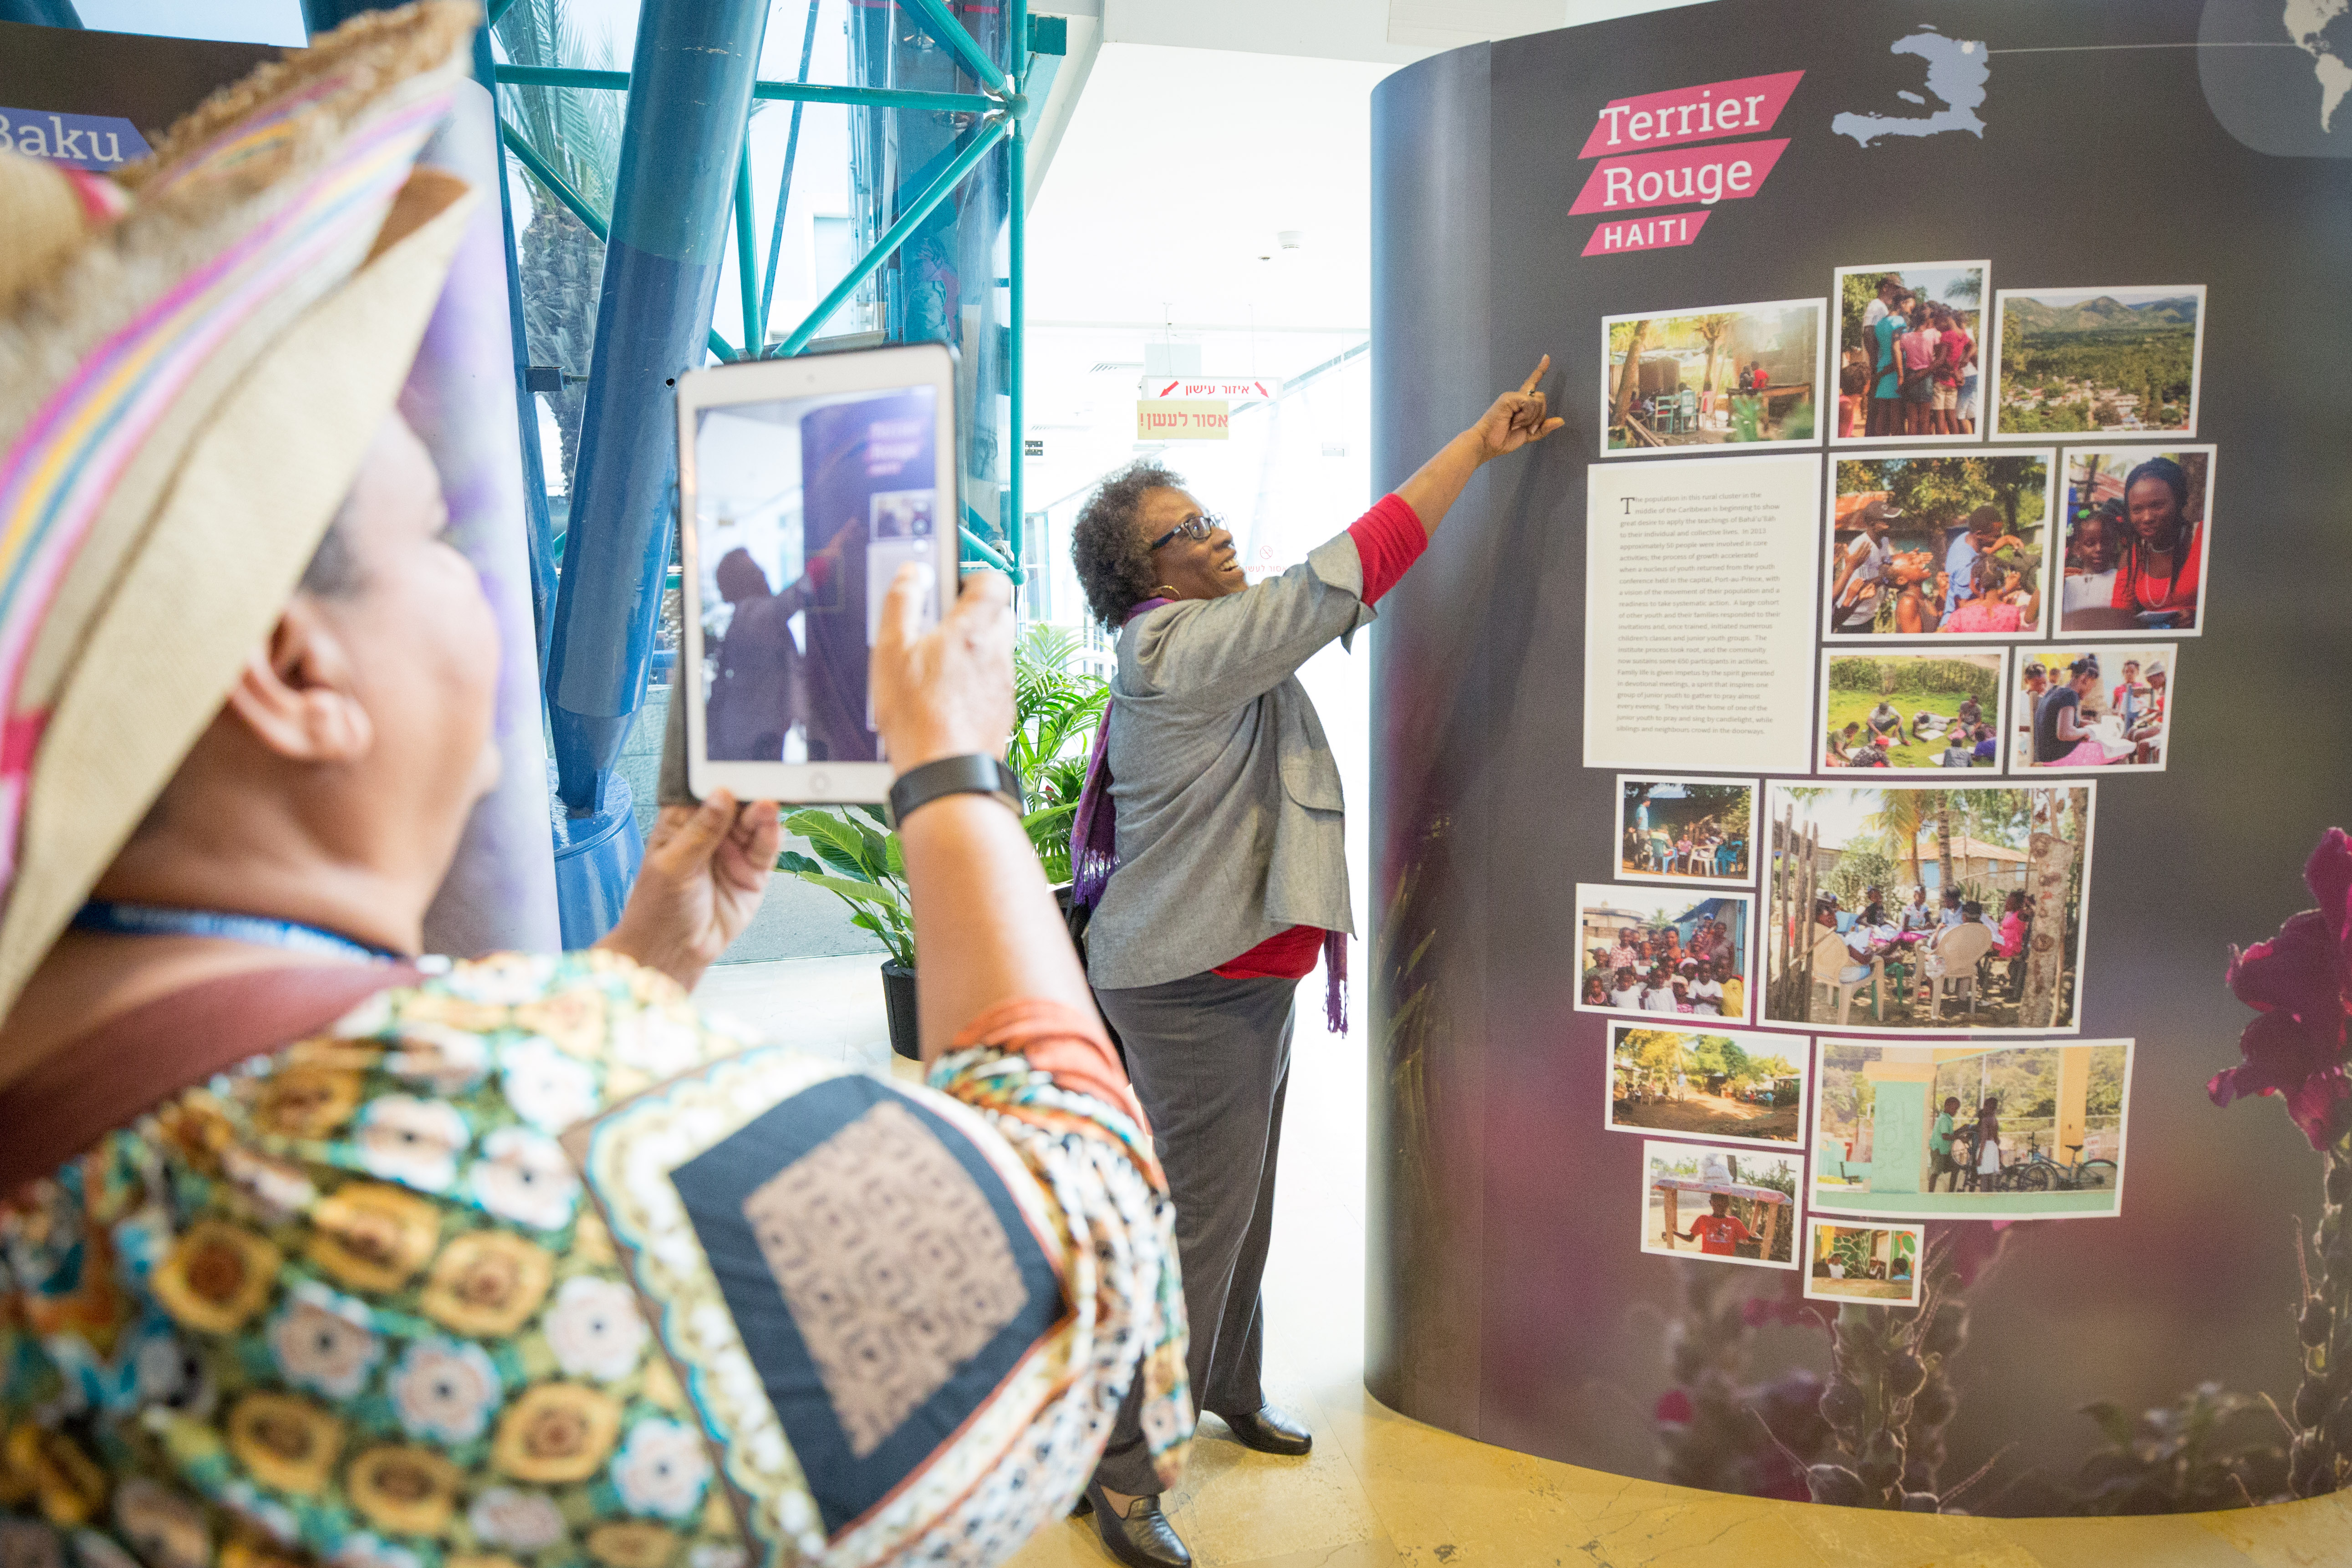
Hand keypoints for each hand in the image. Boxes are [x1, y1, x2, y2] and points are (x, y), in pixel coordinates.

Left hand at [596, 789, 781, 991]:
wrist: (673, 953)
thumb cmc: (657, 909)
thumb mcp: (673, 866)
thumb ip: (700, 831)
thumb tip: (720, 795)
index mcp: (682, 824)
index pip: (704, 792)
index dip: (719, 777)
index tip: (734, 765)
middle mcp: (710, 835)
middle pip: (735, 805)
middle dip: (748, 792)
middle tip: (760, 782)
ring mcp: (733, 853)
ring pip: (753, 824)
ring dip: (762, 813)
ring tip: (767, 805)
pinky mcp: (752, 873)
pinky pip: (766, 849)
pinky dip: (772, 837)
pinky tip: (773, 826)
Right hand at [872, 565, 1013, 775]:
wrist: (945, 773)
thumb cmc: (916, 715)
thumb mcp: (891, 650)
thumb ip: (902, 604)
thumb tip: (912, 573)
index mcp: (973, 630)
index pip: (993, 581)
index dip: (972, 576)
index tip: (949, 586)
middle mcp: (997, 653)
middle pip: (998, 613)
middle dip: (973, 613)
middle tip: (938, 627)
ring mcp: (1004, 683)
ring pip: (995, 649)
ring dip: (973, 648)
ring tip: (936, 667)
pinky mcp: (1002, 709)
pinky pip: (993, 681)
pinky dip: (975, 680)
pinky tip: (947, 697)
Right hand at [1467, 356, 1565, 460]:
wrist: (1487, 444)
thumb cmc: (1503, 439)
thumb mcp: (1529, 435)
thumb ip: (1544, 428)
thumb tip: (1561, 420)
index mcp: (1521, 403)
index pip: (1533, 383)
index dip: (1540, 370)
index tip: (1546, 357)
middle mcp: (1517, 397)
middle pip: (1541, 398)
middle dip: (1539, 416)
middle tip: (1527, 428)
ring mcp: (1513, 396)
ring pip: (1538, 401)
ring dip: (1531, 418)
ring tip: (1515, 425)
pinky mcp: (1509, 397)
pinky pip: (1529, 403)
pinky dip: (1525, 416)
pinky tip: (1514, 421)